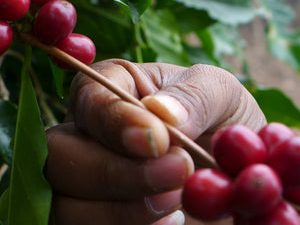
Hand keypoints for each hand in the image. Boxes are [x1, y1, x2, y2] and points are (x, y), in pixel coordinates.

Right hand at [45, 59, 265, 224]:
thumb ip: (194, 96)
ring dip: (117, 212)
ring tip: (176, 202)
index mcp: (114, 88)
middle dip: (113, 172)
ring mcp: (89, 183)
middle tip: (176, 173)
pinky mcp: (103, 217)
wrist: (240, 169)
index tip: (156, 140)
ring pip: (63, 206)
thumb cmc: (224, 119)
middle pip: (59, 156)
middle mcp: (90, 135)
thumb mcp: (220, 92)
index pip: (89, 99)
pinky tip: (170, 222)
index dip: (114, 121)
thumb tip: (160, 114)